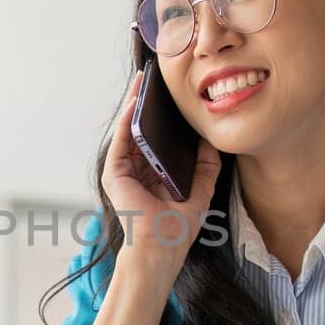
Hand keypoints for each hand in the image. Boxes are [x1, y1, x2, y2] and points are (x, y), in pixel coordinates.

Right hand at [100, 67, 220, 280]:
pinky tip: (136, 101)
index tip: (173, 95)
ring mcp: (124, 171)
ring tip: (145, 80)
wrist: (161, 247)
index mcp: (155, 174)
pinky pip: (122, 138)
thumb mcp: (201, 190)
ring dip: (136, 104)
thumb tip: (209, 138)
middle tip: (156, 77)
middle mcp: (138, 170)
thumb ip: (206, 165)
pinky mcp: (114, 172)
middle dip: (148, 104)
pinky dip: (127, 118)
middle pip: (143, 130)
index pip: (158, 139)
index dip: (165, 117)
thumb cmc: (177, 228)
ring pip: (130, 129)